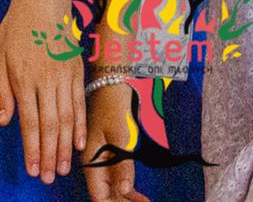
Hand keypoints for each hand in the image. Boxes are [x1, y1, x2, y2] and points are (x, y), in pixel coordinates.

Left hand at [0, 0, 84, 183]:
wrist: (43, 3)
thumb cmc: (15, 30)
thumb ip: (0, 92)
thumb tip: (3, 121)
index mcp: (25, 80)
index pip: (31, 123)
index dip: (33, 149)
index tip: (34, 169)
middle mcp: (48, 81)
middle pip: (52, 124)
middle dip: (51, 154)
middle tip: (51, 177)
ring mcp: (66, 75)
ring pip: (68, 116)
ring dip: (66, 144)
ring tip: (65, 166)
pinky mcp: (77, 70)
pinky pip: (81, 101)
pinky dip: (81, 122)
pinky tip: (80, 140)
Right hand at [82, 83, 144, 201]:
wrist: (112, 80)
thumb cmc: (114, 104)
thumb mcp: (120, 133)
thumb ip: (122, 163)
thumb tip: (124, 191)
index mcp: (91, 161)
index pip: (99, 195)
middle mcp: (94, 162)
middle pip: (105, 192)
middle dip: (123, 201)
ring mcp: (102, 156)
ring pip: (111, 184)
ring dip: (125, 195)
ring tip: (144, 201)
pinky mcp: (110, 149)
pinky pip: (115, 173)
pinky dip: (126, 183)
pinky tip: (135, 190)